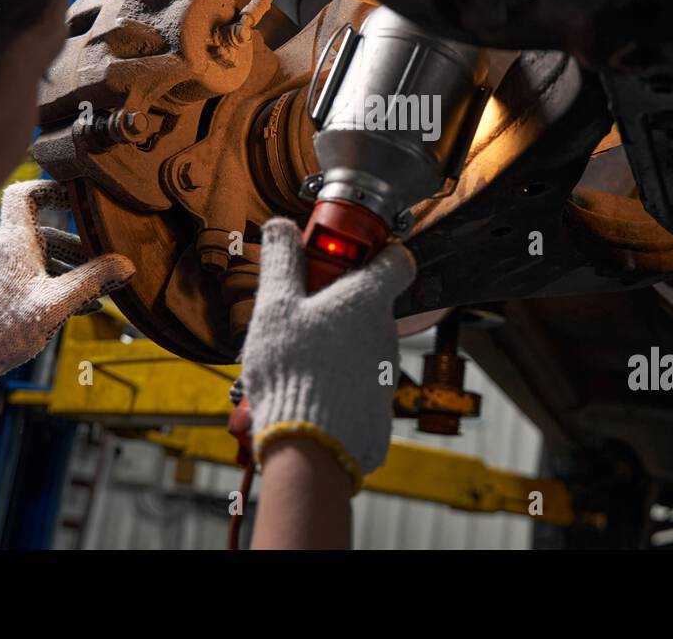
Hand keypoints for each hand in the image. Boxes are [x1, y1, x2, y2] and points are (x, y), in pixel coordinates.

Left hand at [0, 180, 133, 409]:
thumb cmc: (6, 327)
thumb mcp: (57, 303)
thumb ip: (93, 280)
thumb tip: (126, 264)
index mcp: (12, 242)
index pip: (24, 194)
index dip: (49, 189)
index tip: (73, 198)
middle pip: (39, 235)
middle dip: (72, 249)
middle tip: (98, 265)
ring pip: (32, 260)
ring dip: (62, 271)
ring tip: (89, 296)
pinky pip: (19, 278)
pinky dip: (44, 285)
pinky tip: (67, 310)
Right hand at [241, 218, 414, 489]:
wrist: (311, 446)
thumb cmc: (294, 369)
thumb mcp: (276, 306)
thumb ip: (282, 262)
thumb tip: (281, 226)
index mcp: (367, 300)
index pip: (397, 260)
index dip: (376, 251)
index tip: (345, 256)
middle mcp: (386, 332)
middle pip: (366, 305)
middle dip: (335, 306)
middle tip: (297, 317)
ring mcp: (386, 370)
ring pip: (359, 344)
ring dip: (332, 346)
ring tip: (292, 361)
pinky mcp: (380, 405)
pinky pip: (358, 381)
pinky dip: (336, 380)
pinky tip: (306, 389)